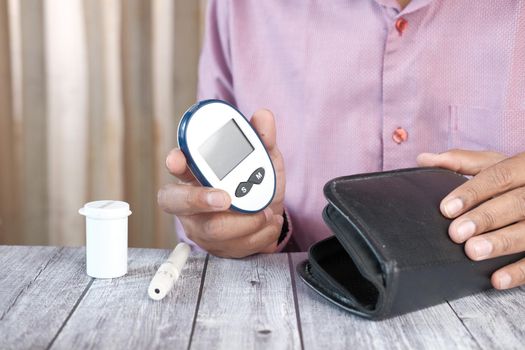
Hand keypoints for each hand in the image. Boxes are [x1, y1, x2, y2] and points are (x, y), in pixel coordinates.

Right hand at [157, 109, 285, 257]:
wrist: (269, 216)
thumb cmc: (256, 185)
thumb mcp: (264, 159)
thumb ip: (262, 139)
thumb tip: (264, 116)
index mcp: (197, 174)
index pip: (176, 166)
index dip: (174, 161)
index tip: (178, 158)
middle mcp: (191, 202)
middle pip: (176, 201)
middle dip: (200, 199)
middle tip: (226, 197)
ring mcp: (201, 227)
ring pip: (213, 229)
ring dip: (246, 221)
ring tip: (266, 211)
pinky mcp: (217, 247)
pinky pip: (235, 245)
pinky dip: (260, 234)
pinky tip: (268, 223)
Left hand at [417, 150, 524, 288]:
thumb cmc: (516, 179)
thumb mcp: (494, 164)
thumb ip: (461, 162)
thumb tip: (423, 160)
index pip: (500, 176)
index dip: (473, 192)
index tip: (446, 208)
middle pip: (516, 203)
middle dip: (485, 218)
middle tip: (456, 233)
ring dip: (501, 243)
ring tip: (473, 252)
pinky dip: (519, 271)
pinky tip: (497, 279)